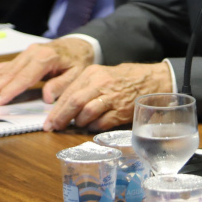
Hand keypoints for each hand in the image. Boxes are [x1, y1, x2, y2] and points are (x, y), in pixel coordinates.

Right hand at [0, 38, 94, 105]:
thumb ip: (61, 85)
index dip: (10, 90)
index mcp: (45, 57)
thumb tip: (46, 97)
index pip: (24, 77)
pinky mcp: (21, 57)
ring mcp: (25, 54)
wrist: (78, 44)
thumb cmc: (78, 61)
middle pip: (8, 74)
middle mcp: (31, 53)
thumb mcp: (77, 74)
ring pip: (3, 71)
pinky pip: (5, 68)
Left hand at [43, 62, 172, 131]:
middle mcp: (101, 84)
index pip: (68, 93)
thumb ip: (84, 87)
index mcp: (93, 73)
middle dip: (61, 118)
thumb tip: (64, 106)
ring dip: (79, 123)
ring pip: (86, 114)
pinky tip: (93, 126)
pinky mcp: (121, 111)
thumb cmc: (124, 79)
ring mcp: (112, 98)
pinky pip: (101, 123)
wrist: (152, 80)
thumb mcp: (102, 74)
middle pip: (74, 103)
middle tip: (54, 128)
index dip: (56, 109)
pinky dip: (93, 127)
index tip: (49, 122)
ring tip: (79, 125)